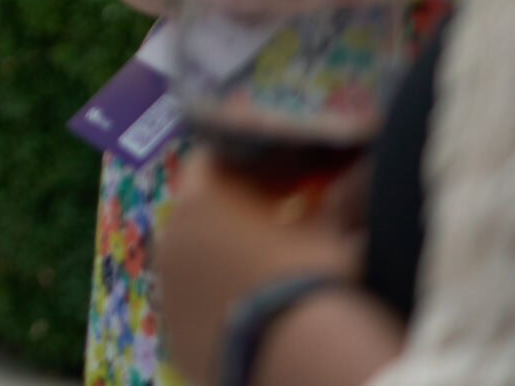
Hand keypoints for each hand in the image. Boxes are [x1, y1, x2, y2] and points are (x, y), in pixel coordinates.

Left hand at [154, 149, 363, 385]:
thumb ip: (329, 206)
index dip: (238, 166)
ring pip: (190, 261)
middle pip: (195, 213)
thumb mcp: (327, 233)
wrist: (295, 352)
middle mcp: (172, 236)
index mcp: (200, 198)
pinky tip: (247, 316)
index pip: (207, 162)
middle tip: (265, 228)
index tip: (265, 177)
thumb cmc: (311, 276)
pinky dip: (214, 306)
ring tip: (259, 277)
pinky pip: (192, 308)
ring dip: (216, 262)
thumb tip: (347, 191)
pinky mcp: (172, 331)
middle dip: (225, 215)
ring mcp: (166, 286)